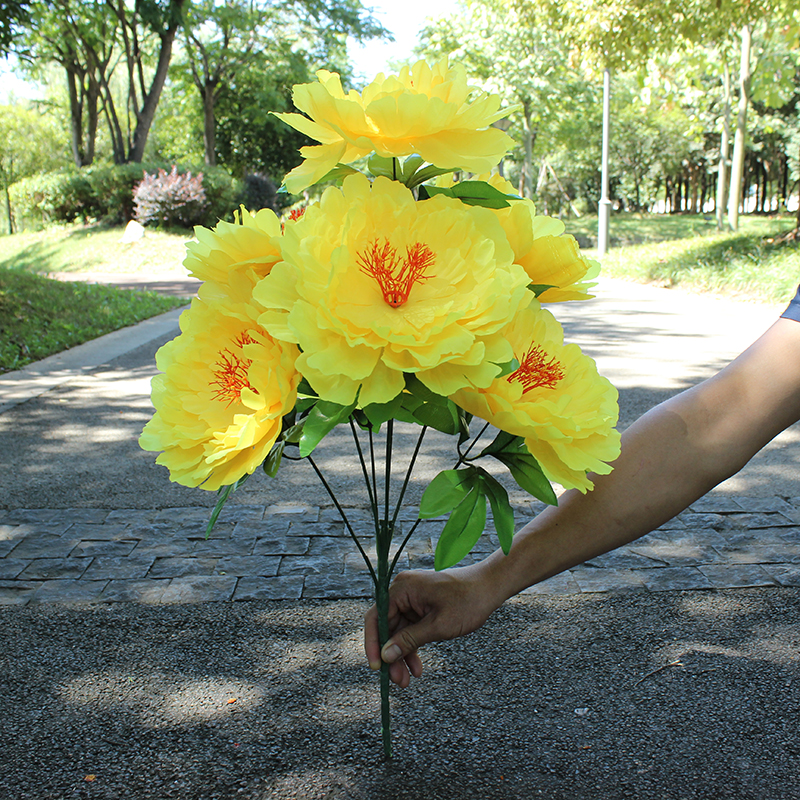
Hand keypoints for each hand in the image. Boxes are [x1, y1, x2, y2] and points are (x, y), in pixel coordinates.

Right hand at [363, 564, 500, 686]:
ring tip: (406, 680)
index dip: (373, 644)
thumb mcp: (438, 626)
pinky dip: (412, 647)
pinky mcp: (420, 606)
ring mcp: (411, 599)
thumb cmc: (467, 602)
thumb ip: (409, 640)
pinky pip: (410, 629)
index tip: (377, 668)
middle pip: (386, 627)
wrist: (489, 588)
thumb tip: (385, 656)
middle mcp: (402, 591)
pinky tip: (416, 667)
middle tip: (397, 680)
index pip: (376, 618)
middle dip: (391, 655)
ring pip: (398, 632)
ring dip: (401, 655)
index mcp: (402, 588)